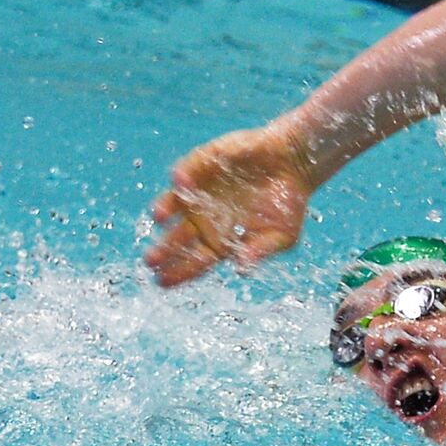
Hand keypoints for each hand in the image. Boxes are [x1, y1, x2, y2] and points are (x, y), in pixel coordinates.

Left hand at [144, 121, 315, 286]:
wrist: (295, 164)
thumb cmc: (289, 204)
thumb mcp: (282, 236)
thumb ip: (260, 252)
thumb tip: (242, 269)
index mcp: (220, 240)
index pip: (194, 261)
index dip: (178, 272)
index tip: (162, 282)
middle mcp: (204, 218)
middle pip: (177, 238)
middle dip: (163, 250)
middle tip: (150, 261)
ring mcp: (201, 192)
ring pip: (174, 204)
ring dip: (164, 210)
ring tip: (159, 218)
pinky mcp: (204, 164)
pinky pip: (187, 171)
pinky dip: (182, 177)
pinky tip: (180, 184)